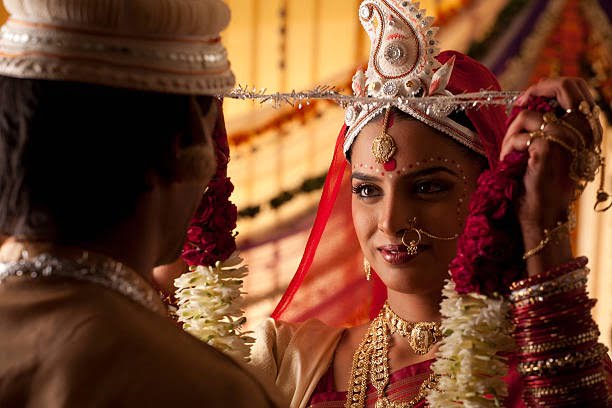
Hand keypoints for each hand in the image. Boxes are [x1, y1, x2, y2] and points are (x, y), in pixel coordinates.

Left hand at [499, 77, 597, 274]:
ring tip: (509, 151)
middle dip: (535, 90)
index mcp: (587, 129)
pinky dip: (508, 147)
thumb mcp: (552, 149)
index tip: (529, 99)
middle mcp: (584, 131)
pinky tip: (509, 161)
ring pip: (529, 115)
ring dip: (511, 132)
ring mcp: (568, 140)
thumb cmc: (542, 184)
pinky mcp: (548, 150)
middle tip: (519, 105)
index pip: (577, 88)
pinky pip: (520, 134)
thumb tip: (533, 99)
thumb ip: (550, 124)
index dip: (549, 86)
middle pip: (564, 86)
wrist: (543, 217)